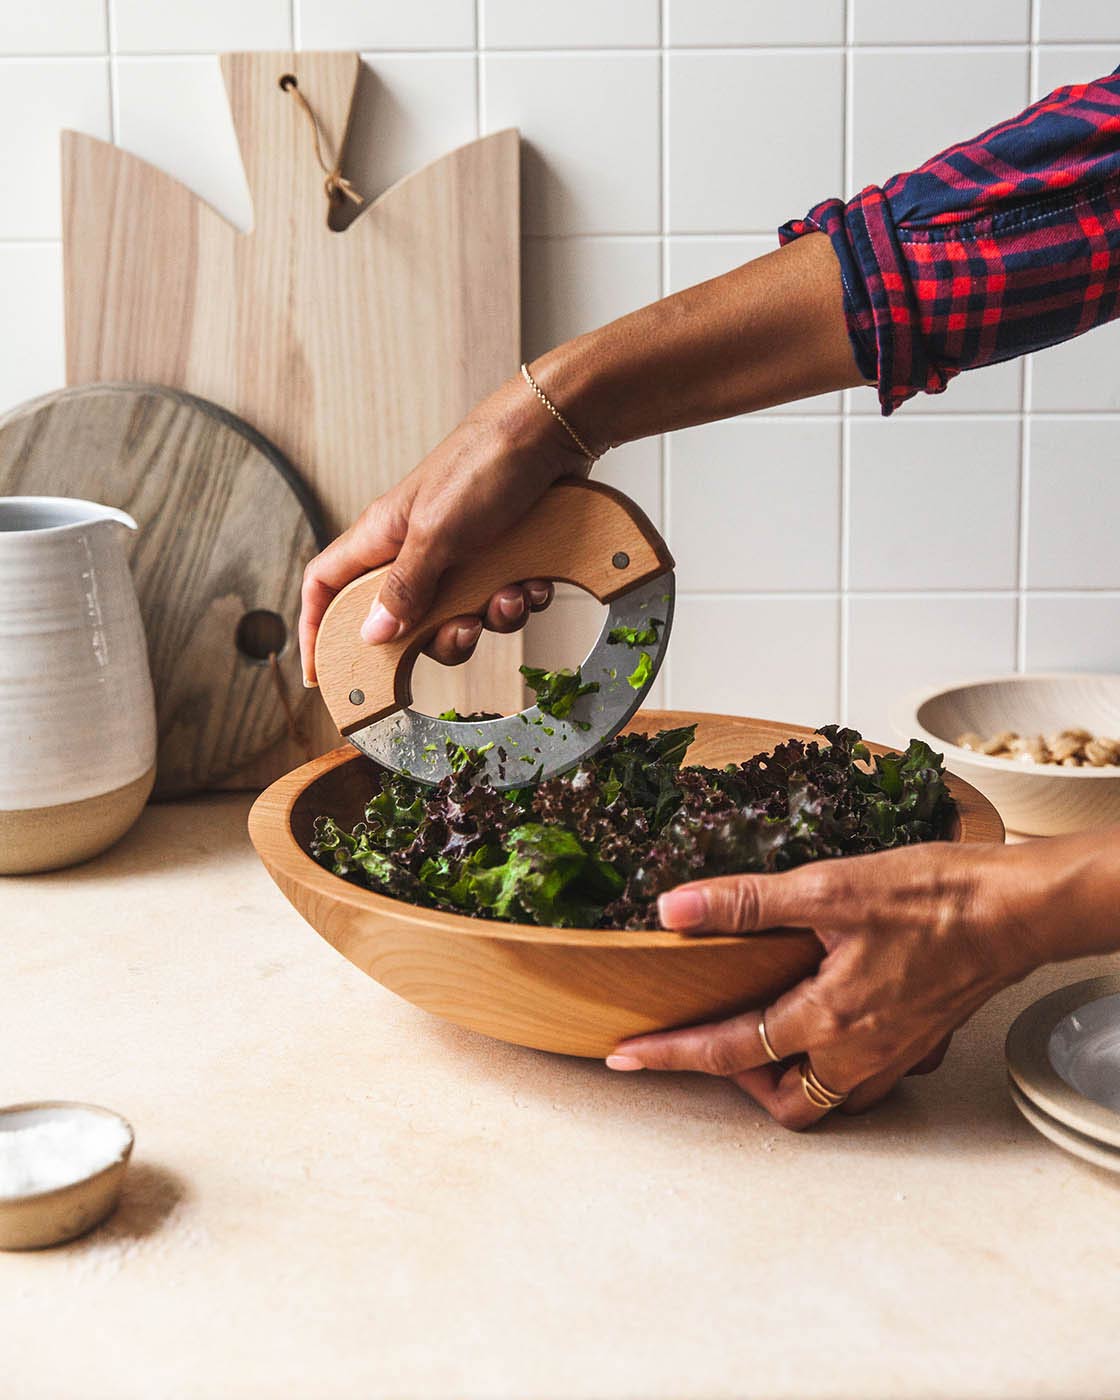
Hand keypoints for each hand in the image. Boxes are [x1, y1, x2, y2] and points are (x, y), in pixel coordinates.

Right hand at [299, 373, 590, 684]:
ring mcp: (461, 551)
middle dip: (439, 638)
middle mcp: (416, 546)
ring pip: (461, 614)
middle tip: (464, 632)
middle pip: (404, 620)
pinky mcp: (502, 554)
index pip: (326, 584)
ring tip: (512, 593)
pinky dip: (521, 597)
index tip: (322, 673)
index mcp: (383, 535)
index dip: (317, 628)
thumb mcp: (438, 533)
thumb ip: (404, 586)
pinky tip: (535, 579)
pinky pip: (502, 598)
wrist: (556, 432)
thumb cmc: (487, 464)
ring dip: (491, 616)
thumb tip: (371, 633)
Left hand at [606, 841, 1036, 1129]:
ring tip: (764, 1033)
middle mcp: (861, 1052)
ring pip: (828, 1096)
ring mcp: (895, 1054)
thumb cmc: (935, 895)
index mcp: (829, 1018)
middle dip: (739, 1082)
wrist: (1016, 908)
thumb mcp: (829, 886)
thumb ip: (747, 902)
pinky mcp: (920, 1041)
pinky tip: (828, 1020)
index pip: (729, 1050)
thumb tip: (675, 908)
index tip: (627, 1059)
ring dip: (788, 1078)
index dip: (670, 1054)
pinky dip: (834, 1064)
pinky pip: (867, 1078)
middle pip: (784, 1101)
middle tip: (710, 1039)